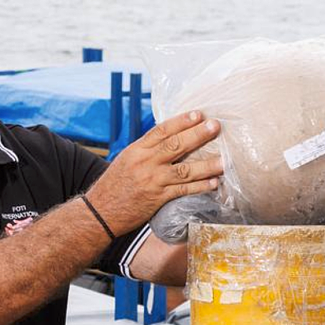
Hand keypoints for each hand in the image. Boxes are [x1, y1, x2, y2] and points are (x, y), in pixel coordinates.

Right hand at [85, 111, 222, 235]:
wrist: (100, 211)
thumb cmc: (114, 184)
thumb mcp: (127, 160)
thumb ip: (147, 150)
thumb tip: (170, 139)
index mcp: (136, 150)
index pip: (161, 131)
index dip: (181, 121)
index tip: (198, 114)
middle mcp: (145, 163)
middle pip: (175, 145)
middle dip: (198, 135)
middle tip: (216, 126)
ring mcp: (152, 181)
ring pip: (184, 170)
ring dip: (207, 165)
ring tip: (224, 160)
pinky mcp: (157, 199)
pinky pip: (183, 191)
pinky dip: (200, 187)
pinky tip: (214, 183)